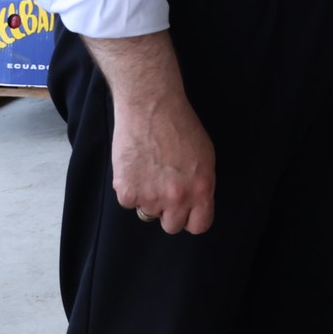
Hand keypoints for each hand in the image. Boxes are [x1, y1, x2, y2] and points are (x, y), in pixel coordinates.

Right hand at [109, 90, 214, 235]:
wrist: (150, 107)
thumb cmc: (180, 126)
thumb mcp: (205, 156)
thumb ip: (201, 184)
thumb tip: (196, 204)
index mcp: (201, 188)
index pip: (199, 225)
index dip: (193, 218)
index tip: (188, 212)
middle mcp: (177, 197)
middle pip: (172, 226)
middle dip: (169, 212)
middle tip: (165, 189)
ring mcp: (150, 197)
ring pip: (148, 212)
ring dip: (149, 197)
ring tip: (150, 169)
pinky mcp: (127, 192)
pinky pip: (129, 202)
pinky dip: (131, 189)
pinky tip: (136, 167)